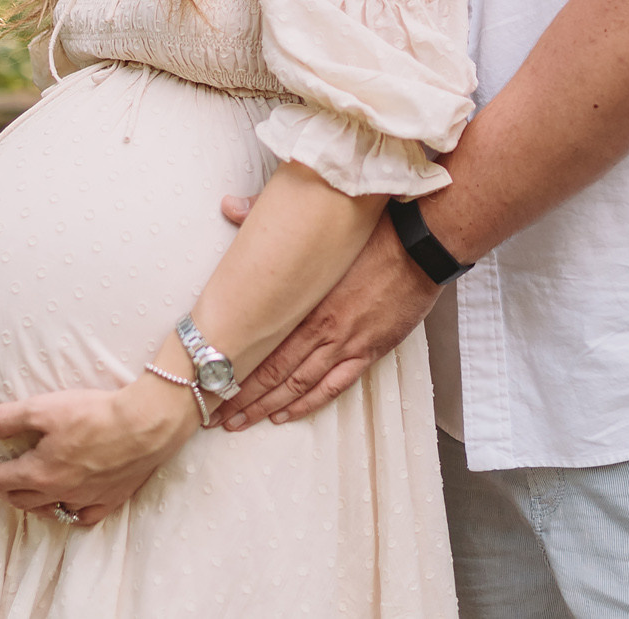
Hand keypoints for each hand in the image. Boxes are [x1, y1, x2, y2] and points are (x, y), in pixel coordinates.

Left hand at [0, 379, 196, 527]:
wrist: (145, 424)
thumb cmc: (95, 414)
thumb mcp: (45, 407)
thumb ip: (11, 418)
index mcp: (39, 473)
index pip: (0, 479)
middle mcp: (59, 492)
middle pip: (21, 498)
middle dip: (1, 489)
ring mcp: (86, 499)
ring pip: (49, 511)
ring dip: (30, 503)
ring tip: (24, 493)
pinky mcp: (110, 499)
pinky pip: (83, 516)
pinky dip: (70, 513)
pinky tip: (68, 506)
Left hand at [215, 214, 436, 428]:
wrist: (421, 247)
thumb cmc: (373, 234)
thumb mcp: (319, 228)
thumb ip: (270, 222)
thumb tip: (230, 206)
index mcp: (307, 302)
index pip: (262, 345)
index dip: (234, 367)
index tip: (208, 381)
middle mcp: (325, 330)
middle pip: (275, 373)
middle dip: (243, 397)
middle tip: (216, 416)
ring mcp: (348, 344)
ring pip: (301, 386)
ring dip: (269, 407)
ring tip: (242, 422)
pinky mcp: (371, 350)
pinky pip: (335, 386)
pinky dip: (309, 403)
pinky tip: (288, 414)